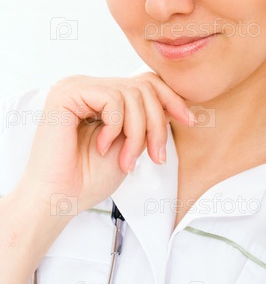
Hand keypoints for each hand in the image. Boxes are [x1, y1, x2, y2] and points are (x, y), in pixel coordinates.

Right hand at [19, 72, 194, 214]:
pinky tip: (101, 146)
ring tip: (127, 160)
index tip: (190, 121)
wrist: (57, 201)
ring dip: (138, 132)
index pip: (144, 81)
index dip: (171, 99)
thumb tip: (174, 101)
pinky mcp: (66, 94)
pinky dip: (116, 127)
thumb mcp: (130, 143)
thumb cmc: (88, 178)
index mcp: (99, 94)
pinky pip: (112, 99)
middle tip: (155, 157)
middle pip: (143, 86)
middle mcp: (87, 85)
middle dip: (156, 124)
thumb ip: (145, 119)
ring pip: (131, 93)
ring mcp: (75, 86)